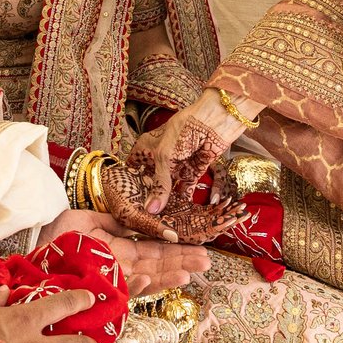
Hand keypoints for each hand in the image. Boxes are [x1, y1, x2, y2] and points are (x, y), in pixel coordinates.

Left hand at [42, 209, 210, 297]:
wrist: (28, 249)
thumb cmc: (53, 235)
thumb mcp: (86, 220)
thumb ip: (114, 221)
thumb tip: (140, 219)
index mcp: (118, 247)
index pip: (153, 248)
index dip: (175, 248)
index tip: (198, 248)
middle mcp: (118, 265)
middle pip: (155, 265)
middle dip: (180, 263)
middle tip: (205, 263)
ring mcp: (109, 279)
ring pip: (144, 279)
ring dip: (166, 277)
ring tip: (188, 274)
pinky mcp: (97, 289)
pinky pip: (120, 289)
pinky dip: (134, 285)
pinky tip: (150, 279)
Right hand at [127, 92, 243, 225]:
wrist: (216, 119)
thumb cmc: (185, 128)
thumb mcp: (165, 156)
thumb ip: (160, 184)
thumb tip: (151, 210)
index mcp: (146, 147)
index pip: (133, 167)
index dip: (129, 184)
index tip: (126, 203)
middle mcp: (160, 158)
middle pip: (151, 182)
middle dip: (149, 199)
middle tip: (143, 219)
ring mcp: (177, 166)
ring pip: (168, 189)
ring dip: (166, 203)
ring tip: (161, 223)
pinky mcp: (194, 172)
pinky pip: (186, 190)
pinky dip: (184, 202)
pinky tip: (180, 216)